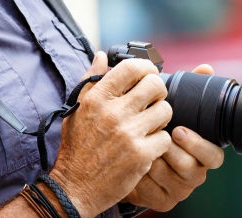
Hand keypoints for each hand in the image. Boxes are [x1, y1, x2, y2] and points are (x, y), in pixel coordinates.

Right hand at [47, 52, 172, 217]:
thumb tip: (102, 56)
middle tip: (154, 99)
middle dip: (159, 90)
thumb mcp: (77, 108)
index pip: (131, 68)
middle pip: (155, 85)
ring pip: (166, 110)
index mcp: (98, 98)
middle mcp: (113, 113)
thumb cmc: (76, 146)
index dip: (146, 67)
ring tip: (151, 123)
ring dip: (161, 116)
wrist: (75, 186)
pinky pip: (165, 137)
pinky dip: (160, 141)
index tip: (149, 73)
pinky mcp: (141, 155)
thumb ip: (90, 79)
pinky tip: (148, 144)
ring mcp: (129, 134)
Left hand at [123, 64, 224, 211]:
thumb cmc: (154, 130)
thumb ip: (187, 89)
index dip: (199, 144)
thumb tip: (206, 68)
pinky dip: (142, 176)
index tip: (178, 130)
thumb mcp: (167, 109)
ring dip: (154, 161)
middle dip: (174, 153)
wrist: (127, 159)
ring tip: (140, 148)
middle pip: (194, 168)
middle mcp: (194, 171)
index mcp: (200, 151)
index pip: (214, 154)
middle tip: (157, 140)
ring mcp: (178, 188)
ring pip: (170, 177)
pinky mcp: (161, 200)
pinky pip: (153, 190)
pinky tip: (133, 164)